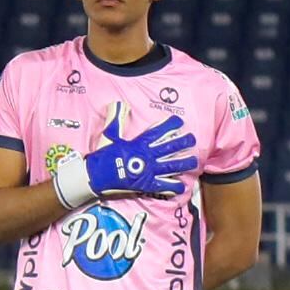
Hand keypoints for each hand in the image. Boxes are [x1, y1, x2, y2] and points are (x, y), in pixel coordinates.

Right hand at [55, 109, 200, 207]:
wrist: (95, 176)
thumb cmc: (102, 155)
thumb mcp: (109, 135)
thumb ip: (116, 119)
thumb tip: (118, 103)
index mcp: (138, 143)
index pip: (158, 131)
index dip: (169, 125)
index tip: (179, 122)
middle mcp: (147, 156)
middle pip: (170, 148)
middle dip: (182, 142)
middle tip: (192, 139)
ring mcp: (148, 171)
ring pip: (171, 166)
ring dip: (184, 163)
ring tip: (194, 161)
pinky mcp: (146, 185)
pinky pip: (163, 186)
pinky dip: (173, 186)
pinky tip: (182, 186)